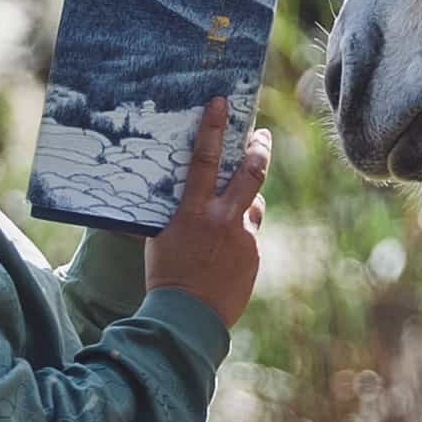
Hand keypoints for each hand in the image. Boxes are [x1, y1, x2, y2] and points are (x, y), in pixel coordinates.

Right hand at [146, 96, 271, 328]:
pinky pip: (250, 235)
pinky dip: (241, 235)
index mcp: (194, 211)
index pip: (205, 159)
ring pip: (254, 204)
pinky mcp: (254, 256)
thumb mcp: (160, 238)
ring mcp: (243, 238)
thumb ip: (176, 214)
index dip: (213, 128)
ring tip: (236, 206)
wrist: (187, 318)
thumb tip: (178, 197)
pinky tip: (226, 251)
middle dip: (259, 149)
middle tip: (261, 135)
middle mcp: (223, 219)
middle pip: (251, 173)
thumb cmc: (165, 276)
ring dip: (247, 200)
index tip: (221, 103)